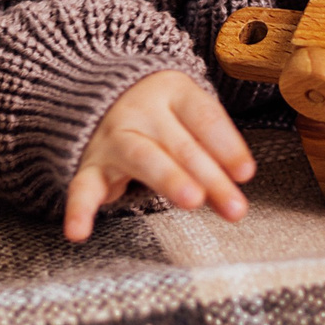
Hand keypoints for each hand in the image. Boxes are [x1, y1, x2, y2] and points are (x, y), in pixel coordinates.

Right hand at [64, 71, 256, 241]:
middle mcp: (142, 111)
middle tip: (234, 206)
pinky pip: (82, 187)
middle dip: (210, 176)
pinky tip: (79, 232)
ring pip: (143, 158)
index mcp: (173, 92)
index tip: (245, 173)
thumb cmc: (160, 115)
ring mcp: (114, 137)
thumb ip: (213, 153)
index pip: (205, 117)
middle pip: (181, 144)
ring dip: (169, 178)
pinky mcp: (90, 165)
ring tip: (192, 200)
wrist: (98, 95)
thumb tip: (237, 187)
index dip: (227, 145)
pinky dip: (78, 210)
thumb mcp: (189, 119)